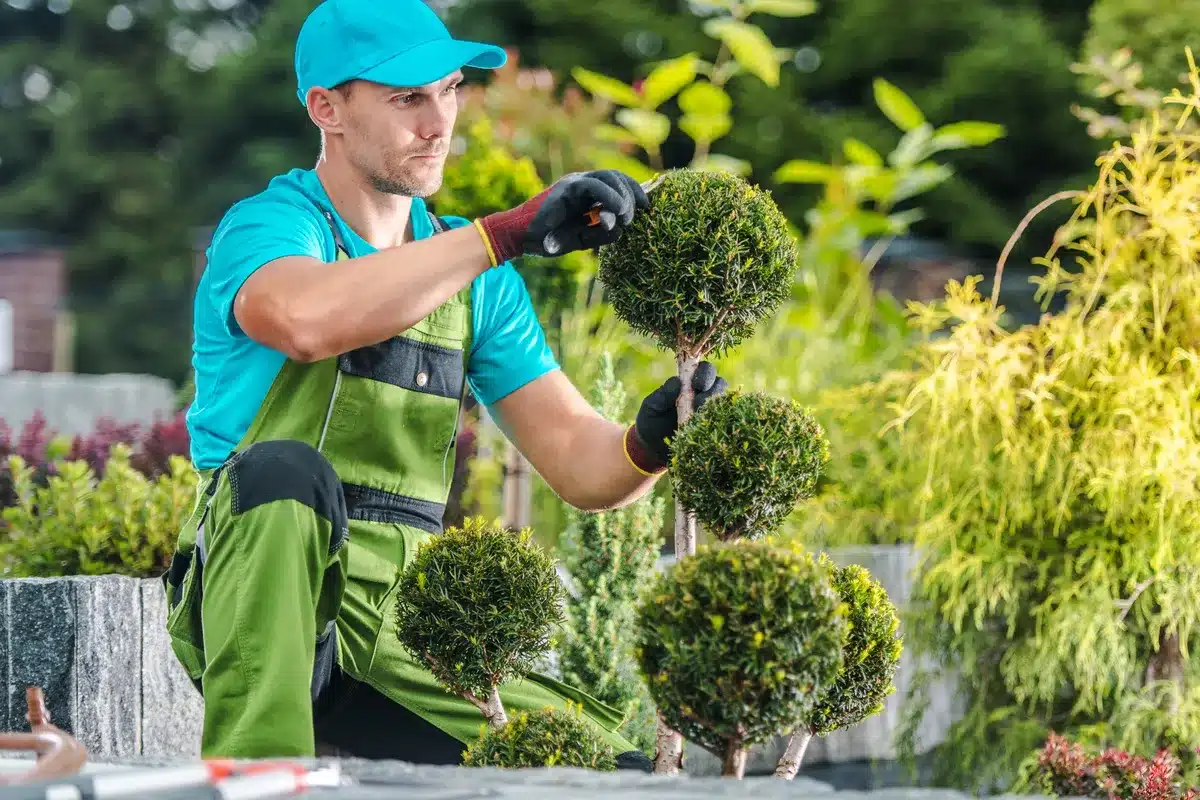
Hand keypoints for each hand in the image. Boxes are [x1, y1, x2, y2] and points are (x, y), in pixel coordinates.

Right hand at [475, 170, 648, 264]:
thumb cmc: (549, 240)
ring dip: (622, 195)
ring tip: (626, 215)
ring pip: (608, 177)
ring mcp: (573, 184)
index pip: (617, 184)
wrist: (519, 239)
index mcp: (588, 194)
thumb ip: (602, 234)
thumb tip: (620, 228)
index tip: (648, 208)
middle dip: (632, 192)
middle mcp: (582, 185)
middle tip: (637, 214)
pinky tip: (617, 212)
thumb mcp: (583, 240)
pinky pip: (593, 185)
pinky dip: (608, 196)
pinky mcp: (565, 188)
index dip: (635, 193)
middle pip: (616, 177)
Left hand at [624, 362, 728, 473]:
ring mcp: (710, 412)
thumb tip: (677, 380)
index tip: (696, 383)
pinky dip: (718, 418)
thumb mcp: (651, 407)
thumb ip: (662, 394)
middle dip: (712, 386)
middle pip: (719, 382)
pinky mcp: (713, 427)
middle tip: (699, 395)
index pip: (703, 370)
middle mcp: (702, 395)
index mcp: (688, 384)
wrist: (652, 450)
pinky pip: (724, 419)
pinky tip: (705, 423)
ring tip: (698, 412)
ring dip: (713, 402)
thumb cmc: (651, 423)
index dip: (704, 373)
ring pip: (723, 400)